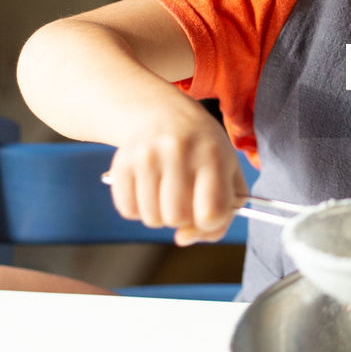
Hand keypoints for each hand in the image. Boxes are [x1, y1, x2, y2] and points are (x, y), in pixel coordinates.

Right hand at [106, 103, 248, 244]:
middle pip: (177, 218)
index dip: (210, 224)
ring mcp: (147, 155)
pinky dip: (139, 208)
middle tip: (186, 199)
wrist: (165, 113)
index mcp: (212, 154)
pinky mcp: (122, 162)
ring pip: (152, 218)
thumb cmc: (204, 151)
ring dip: (161, 215)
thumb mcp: (228, 172)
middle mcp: (178, 151)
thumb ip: (223, 214)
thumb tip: (184, 238)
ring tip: (168, 192)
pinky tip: (149, 189)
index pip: (211, 212)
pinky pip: (128, 210)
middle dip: (183, 219)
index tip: (207, 214)